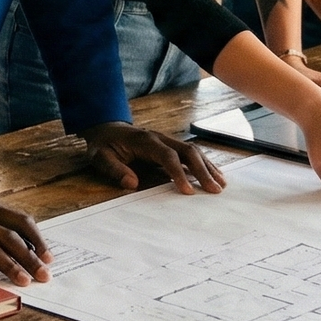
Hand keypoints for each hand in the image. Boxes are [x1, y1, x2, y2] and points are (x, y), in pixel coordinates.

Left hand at [79, 122, 227, 195]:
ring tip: (221, 184)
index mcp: (144, 141)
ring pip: (193, 150)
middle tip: (214, 190)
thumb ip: (114, 169)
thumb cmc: (103, 145)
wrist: (106, 128)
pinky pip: (190, 153)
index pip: (167, 156)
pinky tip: (214, 175)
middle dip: (202, 170)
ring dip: (208, 167)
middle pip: (187, 151)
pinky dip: (204, 164)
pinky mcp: (170, 145)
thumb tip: (131, 183)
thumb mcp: (99, 157)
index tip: (188, 191)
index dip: (179, 173)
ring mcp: (167, 140)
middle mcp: (160, 138)